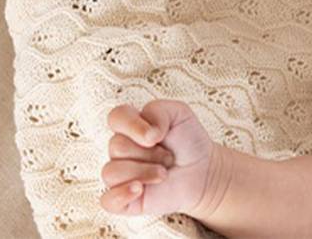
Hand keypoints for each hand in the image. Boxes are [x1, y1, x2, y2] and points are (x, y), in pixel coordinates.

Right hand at [100, 99, 215, 216]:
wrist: (203, 171)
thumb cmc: (188, 141)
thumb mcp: (180, 113)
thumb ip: (158, 110)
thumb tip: (146, 135)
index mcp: (130, 127)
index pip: (115, 117)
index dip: (132, 125)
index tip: (156, 136)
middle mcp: (120, 150)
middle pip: (117, 146)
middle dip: (150, 153)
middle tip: (168, 156)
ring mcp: (120, 176)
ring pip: (112, 172)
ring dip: (145, 172)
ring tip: (164, 173)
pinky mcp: (123, 200)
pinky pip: (108, 200)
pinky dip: (122, 194)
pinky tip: (140, 190)